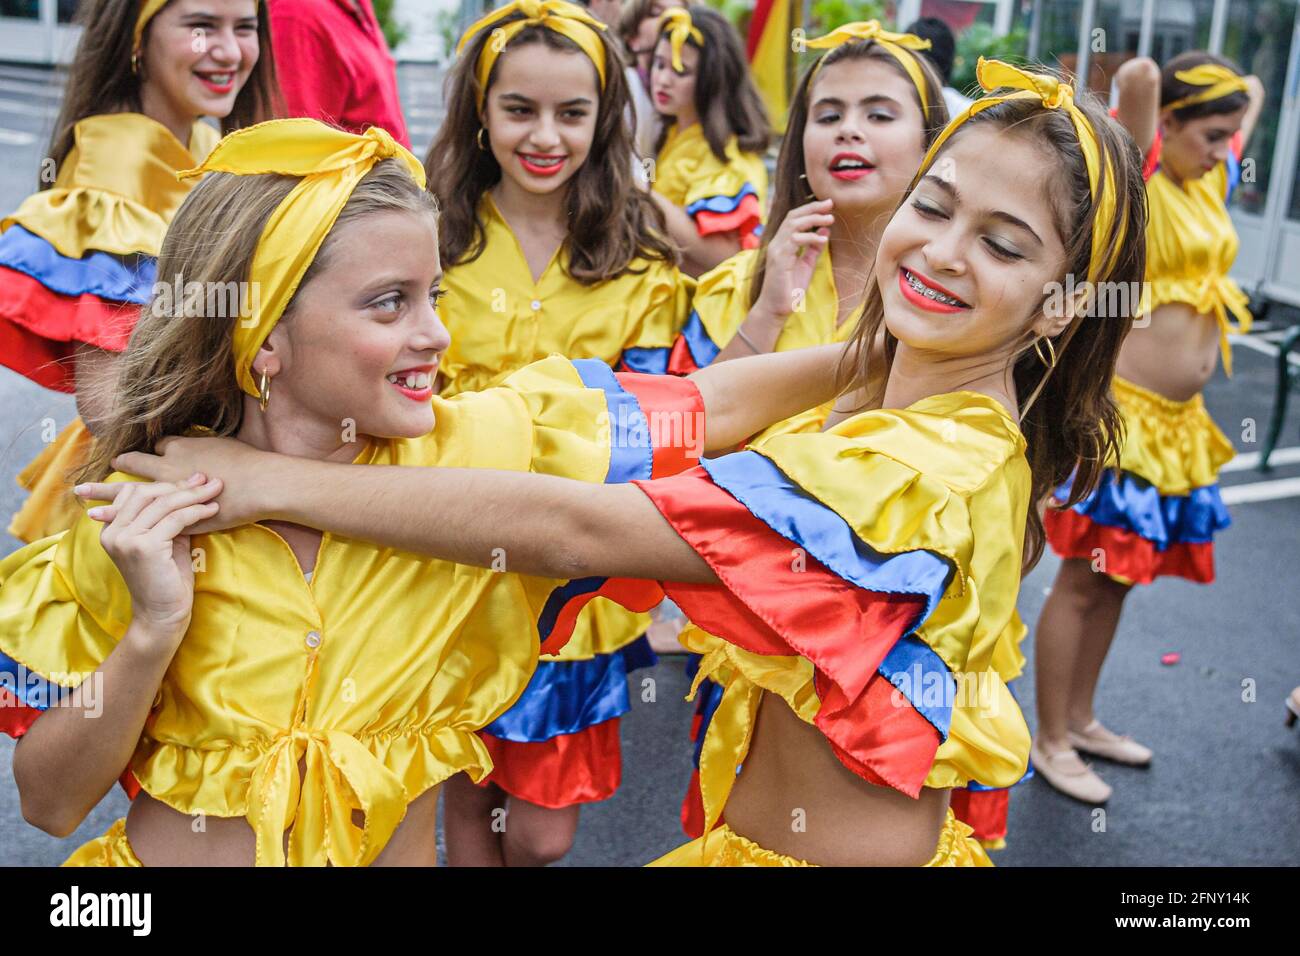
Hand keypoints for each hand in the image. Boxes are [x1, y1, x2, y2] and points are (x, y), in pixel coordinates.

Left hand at [75, 435, 271, 532]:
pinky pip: (147, 518)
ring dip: (108, 495)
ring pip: (133, 493)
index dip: (156, 451)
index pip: (161, 447)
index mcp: (183, 449)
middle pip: (135, 464)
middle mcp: (170, 469)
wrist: (261, 483)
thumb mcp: (226, 445)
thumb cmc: (249, 462)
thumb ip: (211, 448)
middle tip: (98, 469)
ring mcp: (171, 494)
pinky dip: (125, 519)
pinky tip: (107, 522)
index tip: (147, 454)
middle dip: (118, 466)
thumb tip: (210, 448)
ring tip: (85, 499)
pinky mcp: (179, 515)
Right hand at [89, 475, 220, 646]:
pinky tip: (213, 510)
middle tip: (209, 481)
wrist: (162, 614)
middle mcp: (112, 531)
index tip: (195, 478)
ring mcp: (125, 538)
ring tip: (216, 491)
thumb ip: (167, 517)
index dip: (165, 483)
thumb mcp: (165, 541)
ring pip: (163, 504)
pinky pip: (175, 519)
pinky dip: (196, 512)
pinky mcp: (143, 547)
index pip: (134, 492)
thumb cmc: (167, 578)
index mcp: (111, 528)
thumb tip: (190, 487)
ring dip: (194, 495)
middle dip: (181, 485)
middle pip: (148, 493)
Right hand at [755, 198, 833, 318]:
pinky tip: (823, 240)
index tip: (827, 205)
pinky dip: (810, 238)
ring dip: (813, 219)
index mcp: (782, 243)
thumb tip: (825, 230)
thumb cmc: (789, 289)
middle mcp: (777, 243)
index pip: (794, 218)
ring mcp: (776, 250)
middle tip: (830, 204)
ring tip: (830, 219)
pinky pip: (794, 240)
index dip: (810, 209)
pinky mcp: (779, 259)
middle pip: (793, 216)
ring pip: (793, 224)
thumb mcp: (806, 265)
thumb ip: (814, 248)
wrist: (776, 309)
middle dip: (813, 208)